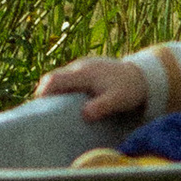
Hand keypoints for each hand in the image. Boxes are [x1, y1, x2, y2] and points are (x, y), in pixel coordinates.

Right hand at [36, 53, 150, 118]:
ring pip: (60, 77)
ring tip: (51, 109)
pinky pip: (68, 77)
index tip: (37, 108)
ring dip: (54, 90)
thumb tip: (84, 115)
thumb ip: (101, 107)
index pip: (54, 80)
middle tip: (40, 111)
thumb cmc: (130, 89)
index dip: (42, 93)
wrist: (143, 75)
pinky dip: (63, 88)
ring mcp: (83, 66)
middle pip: (53, 77)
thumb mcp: (117, 100)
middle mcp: (80, 66)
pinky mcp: (87, 69)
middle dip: (44, 92)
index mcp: (84, 73)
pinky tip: (66, 102)